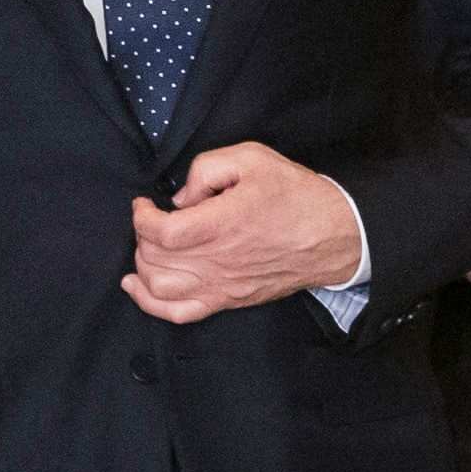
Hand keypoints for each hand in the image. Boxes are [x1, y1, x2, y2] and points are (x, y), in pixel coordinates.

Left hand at [123, 141, 359, 324]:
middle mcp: (218, 261)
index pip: (161, 232)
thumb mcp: (252, 158)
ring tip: (147, 247)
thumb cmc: (296, 196)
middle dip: (142, 236)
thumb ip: (206, 168)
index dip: (141, 216)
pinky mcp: (229, 300)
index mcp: (221, 225)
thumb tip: (180, 198)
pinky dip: (150, 303)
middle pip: (155, 259)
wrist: (335, 235)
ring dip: (142, 266)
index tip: (144, 203)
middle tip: (151, 220)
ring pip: (159, 288)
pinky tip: (136, 286)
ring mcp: (222, 285)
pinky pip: (180, 313)